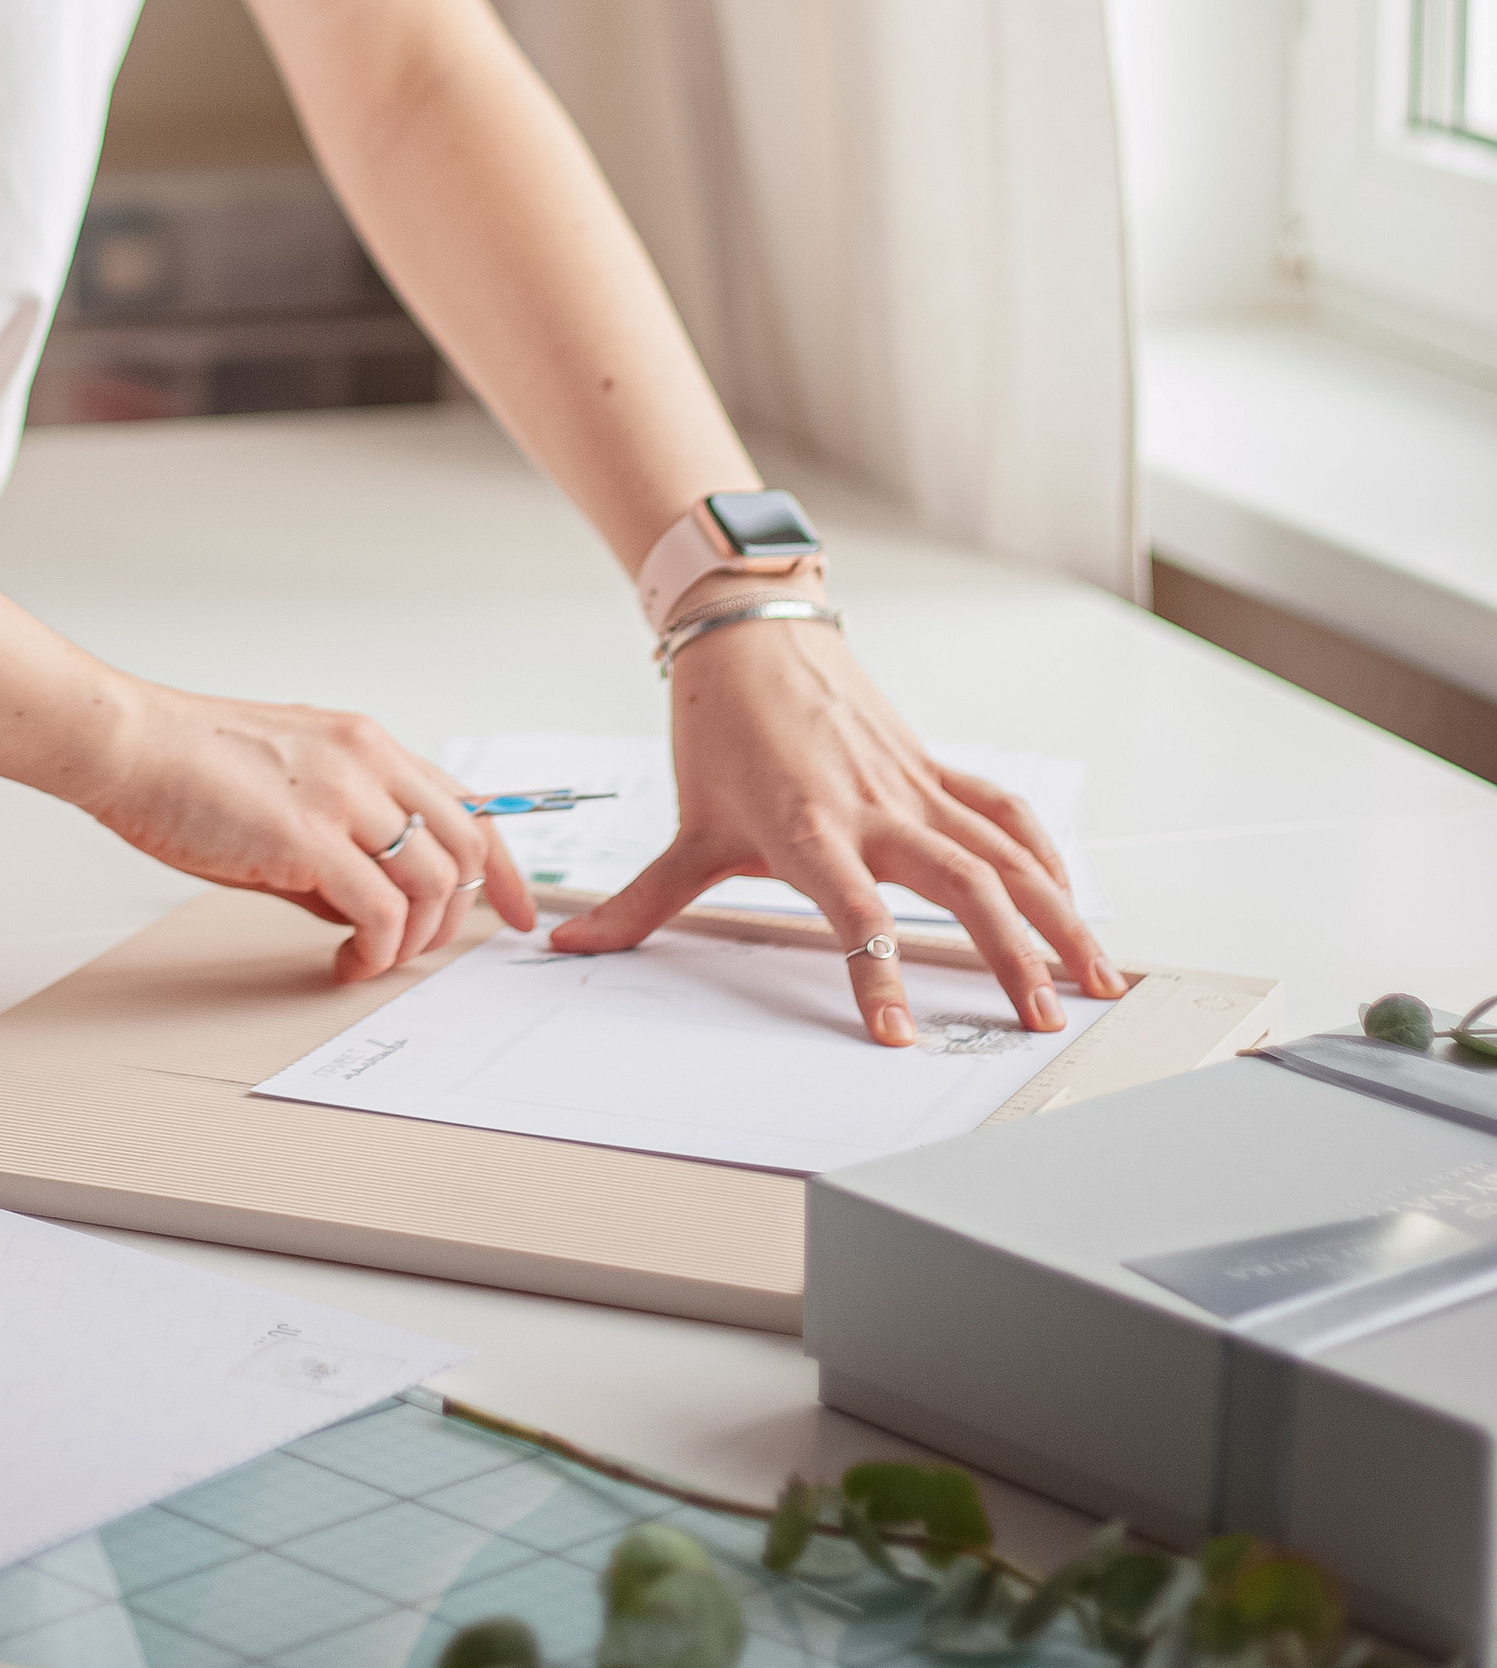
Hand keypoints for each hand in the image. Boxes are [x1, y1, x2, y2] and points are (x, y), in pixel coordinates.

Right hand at [84, 684, 538, 978]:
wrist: (127, 745)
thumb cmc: (188, 768)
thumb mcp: (288, 791)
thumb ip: (338, 842)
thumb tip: (366, 909)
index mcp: (366, 744)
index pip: (469, 805)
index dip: (507, 867)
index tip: (521, 911)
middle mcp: (368, 761)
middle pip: (467, 848)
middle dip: (459, 916)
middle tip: (420, 952)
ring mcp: (342, 796)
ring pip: (433, 884)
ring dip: (413, 941)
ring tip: (370, 959)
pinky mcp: (308, 838)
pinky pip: (381, 912)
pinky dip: (377, 950)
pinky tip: (348, 961)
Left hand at [548, 613, 1126, 1043]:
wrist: (751, 632)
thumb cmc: (722, 728)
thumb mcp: (690, 825)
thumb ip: (644, 900)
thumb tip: (573, 945)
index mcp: (808, 827)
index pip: (854, 914)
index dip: (878, 974)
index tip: (900, 1034)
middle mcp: (873, 807)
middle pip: (960, 883)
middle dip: (1009, 952)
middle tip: (1042, 1016)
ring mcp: (912, 784)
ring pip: (1003, 850)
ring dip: (1055, 912)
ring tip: (1093, 975)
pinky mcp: (932, 766)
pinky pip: (1002, 812)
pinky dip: (1043, 855)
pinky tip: (1069, 900)